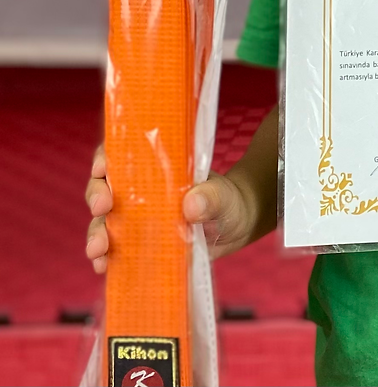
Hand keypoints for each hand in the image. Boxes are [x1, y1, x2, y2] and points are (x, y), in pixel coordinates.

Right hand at [85, 144, 258, 272]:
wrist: (235, 227)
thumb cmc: (227, 201)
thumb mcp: (224, 196)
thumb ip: (212, 197)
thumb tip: (192, 206)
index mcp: (156, 169)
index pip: (122, 156)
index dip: (105, 158)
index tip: (102, 168)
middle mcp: (139, 192)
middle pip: (104, 188)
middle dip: (96, 196)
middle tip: (101, 208)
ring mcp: (135, 220)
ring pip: (103, 222)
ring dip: (95, 234)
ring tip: (98, 249)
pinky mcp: (137, 245)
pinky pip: (113, 251)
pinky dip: (104, 259)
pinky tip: (103, 267)